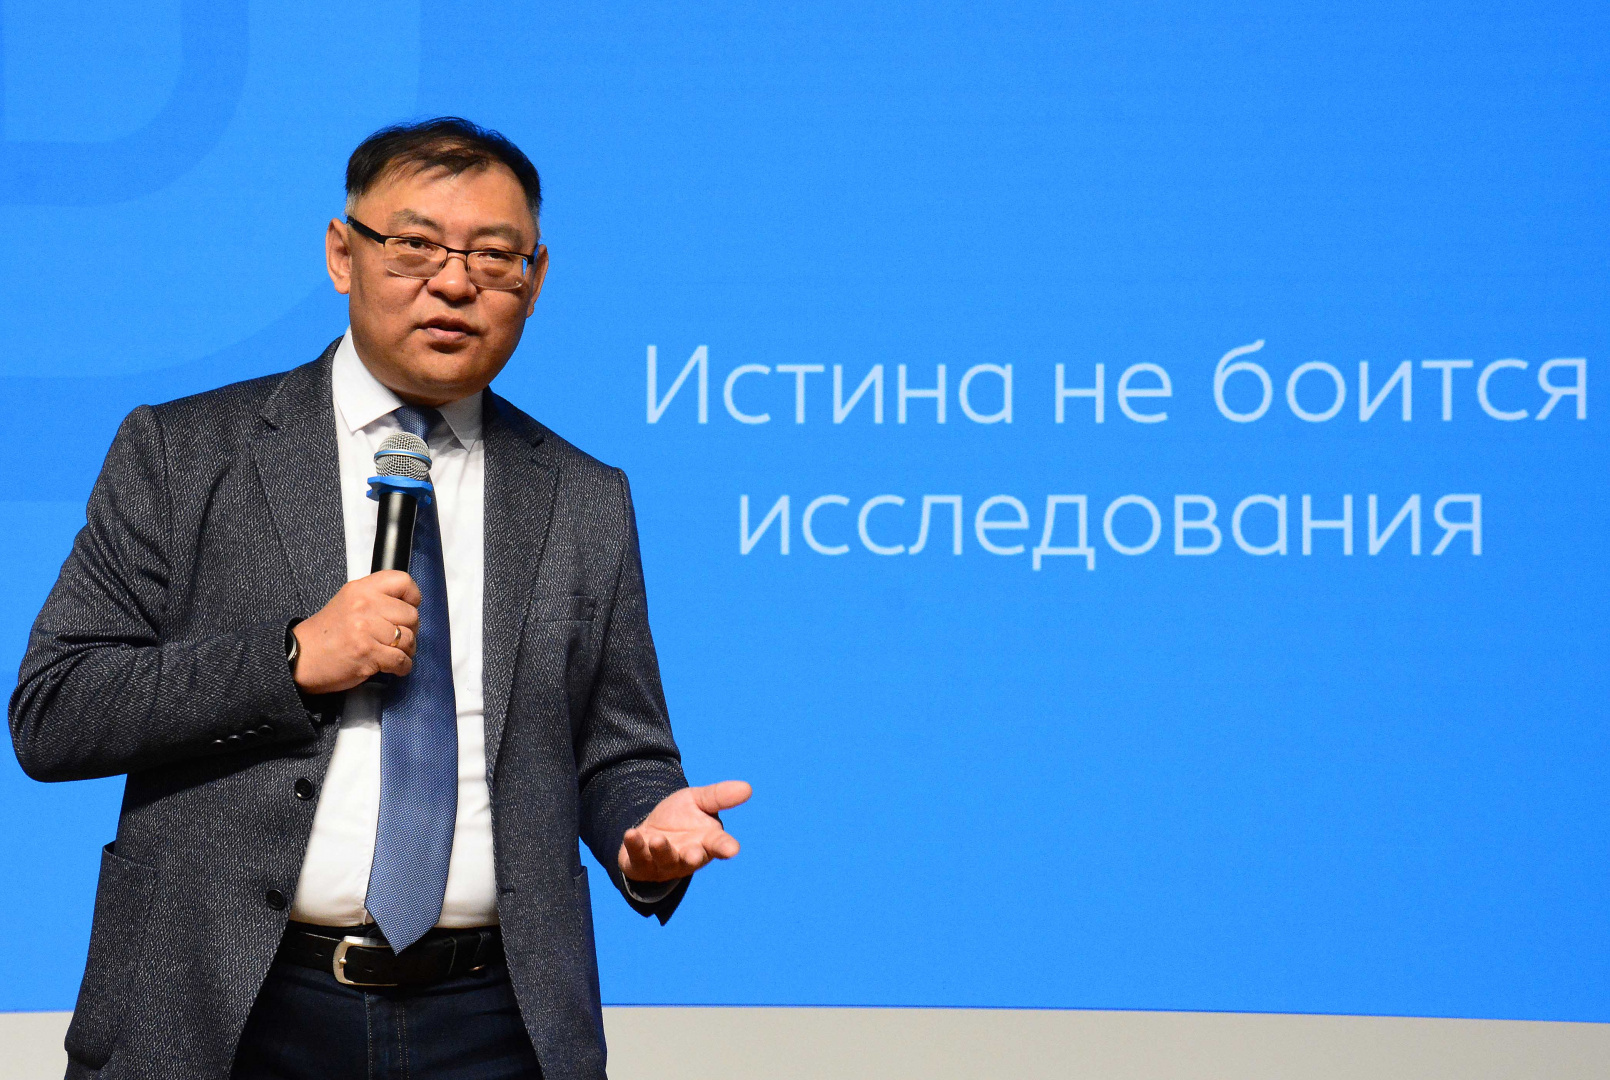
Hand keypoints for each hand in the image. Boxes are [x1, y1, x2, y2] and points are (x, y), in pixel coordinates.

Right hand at [291, 571, 420, 693]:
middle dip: (409, 630)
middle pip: (411, 614)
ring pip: (408, 639)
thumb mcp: (349, 602)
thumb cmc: (328, 633)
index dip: (412, 597)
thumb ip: (376, 599)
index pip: (403, 581)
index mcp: (361, 589)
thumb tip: (410, 606)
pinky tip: (393, 667)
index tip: (408, 608)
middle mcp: (365, 605)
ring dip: (406, 650)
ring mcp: (366, 630)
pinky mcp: (367, 653)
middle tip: (397, 637)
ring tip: (393, 652)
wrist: (300, 657)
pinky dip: (403, 666)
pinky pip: (401, 660)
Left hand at [618, 781, 751, 883]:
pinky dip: (634, 845)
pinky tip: (631, 834)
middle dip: (693, 857)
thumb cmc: (680, 818)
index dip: (726, 847)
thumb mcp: (698, 800)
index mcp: (707, 841)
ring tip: (657, 840)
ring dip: (662, 850)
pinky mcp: (641, 863)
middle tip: (695, 854)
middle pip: (693, 859)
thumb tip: (748, 788)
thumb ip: (719, 796)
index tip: (733, 849)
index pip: (719, 845)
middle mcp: (688, 855)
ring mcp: (664, 862)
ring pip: (665, 859)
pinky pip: (637, 856)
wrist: (650, 830)